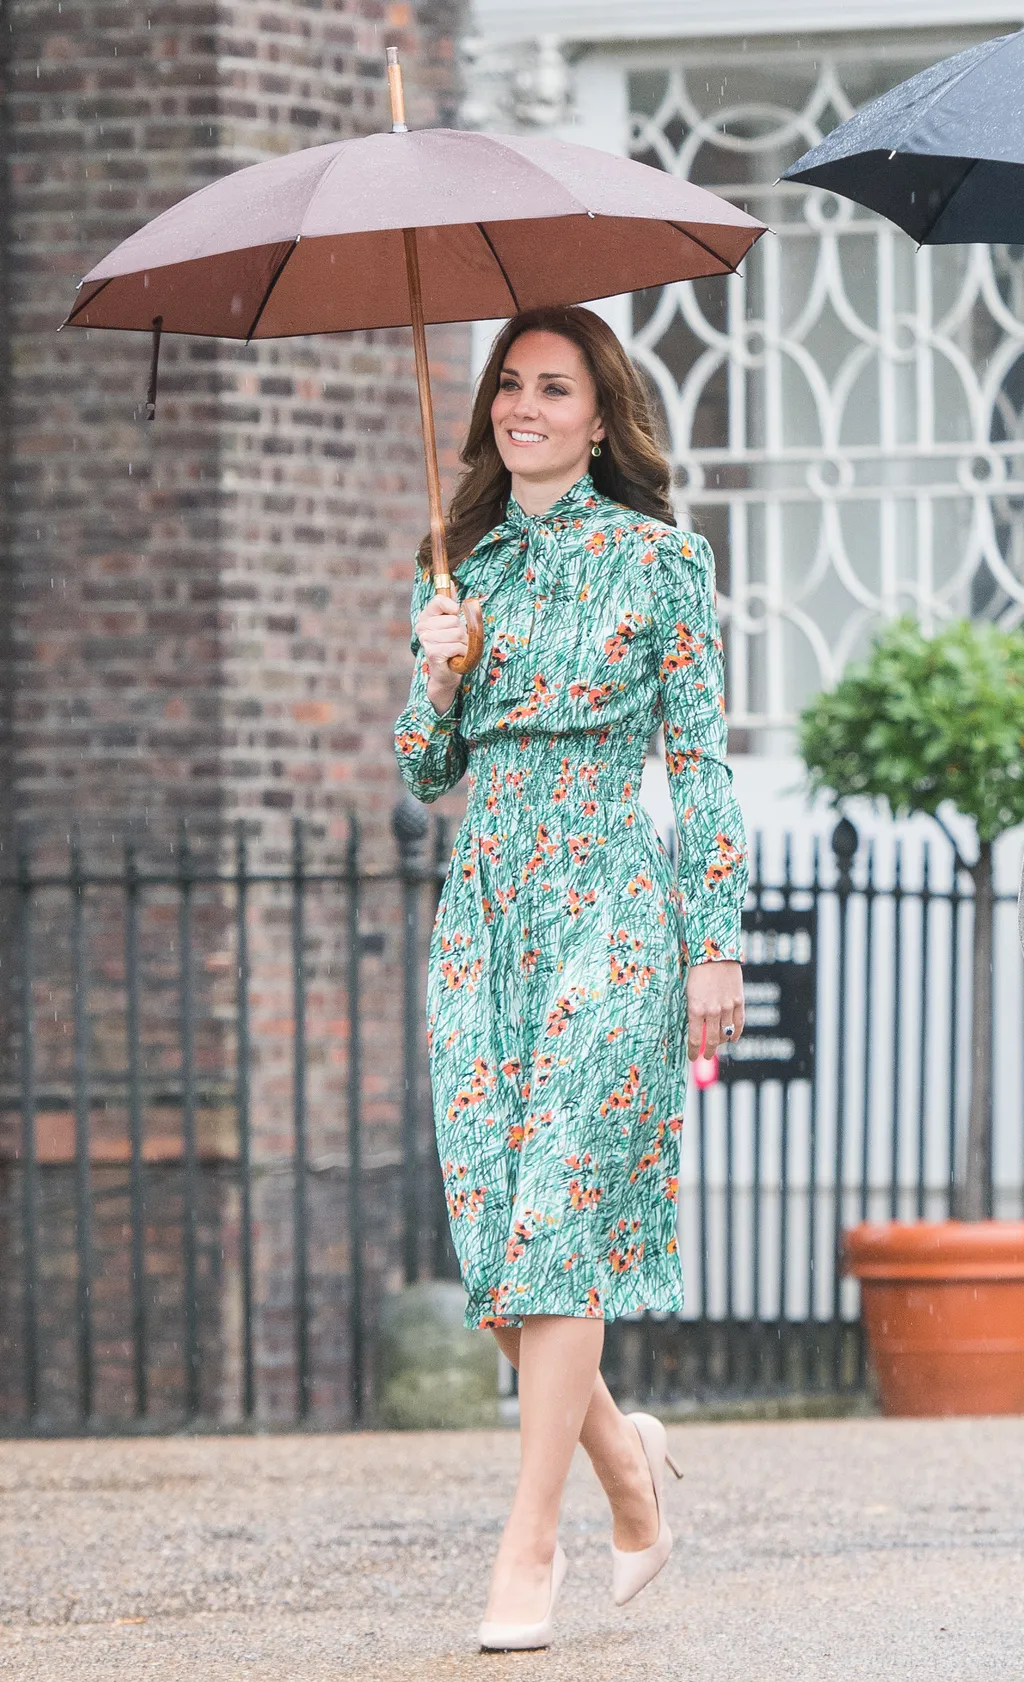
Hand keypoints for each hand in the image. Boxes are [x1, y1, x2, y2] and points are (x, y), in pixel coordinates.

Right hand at [415, 592, 468, 713]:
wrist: (446, 673)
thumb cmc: (450, 646)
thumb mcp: (451, 623)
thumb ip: (450, 604)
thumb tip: (452, 585)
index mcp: (425, 616)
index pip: (440, 600)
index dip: (452, 607)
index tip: (455, 613)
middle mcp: (422, 627)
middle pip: (454, 620)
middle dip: (462, 632)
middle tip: (456, 641)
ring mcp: (426, 640)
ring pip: (457, 633)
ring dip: (464, 644)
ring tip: (457, 649)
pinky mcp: (433, 652)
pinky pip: (457, 646)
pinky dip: (462, 653)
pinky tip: (455, 657)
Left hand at [687, 960, 743, 1060]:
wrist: (715, 953)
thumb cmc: (696, 971)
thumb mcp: (689, 992)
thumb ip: (693, 1010)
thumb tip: (695, 1028)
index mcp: (695, 1009)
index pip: (695, 1039)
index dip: (694, 1051)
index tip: (692, 1058)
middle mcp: (712, 1011)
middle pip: (711, 1040)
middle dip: (708, 1051)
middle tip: (706, 1056)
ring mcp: (727, 1007)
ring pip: (725, 1033)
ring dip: (721, 1042)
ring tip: (717, 1045)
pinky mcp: (738, 1001)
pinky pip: (739, 1023)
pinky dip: (736, 1034)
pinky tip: (733, 1039)